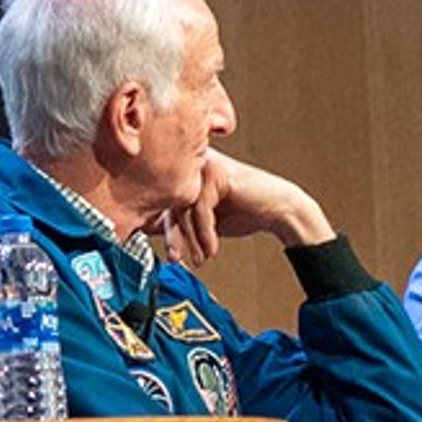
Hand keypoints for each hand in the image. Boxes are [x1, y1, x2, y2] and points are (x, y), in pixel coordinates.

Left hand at [161, 149, 333, 266]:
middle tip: (177, 258)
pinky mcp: (217, 174)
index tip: (166, 252)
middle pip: (169, 204)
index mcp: (187, 170)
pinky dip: (205, 234)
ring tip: (201, 257)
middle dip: (174, 236)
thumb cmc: (241, 212)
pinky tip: (212, 249)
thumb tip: (143, 228)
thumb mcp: (202, 220)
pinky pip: (200, 209)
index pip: (162, 200)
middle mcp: (193, 163)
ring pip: (183, 208)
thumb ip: (177, 220)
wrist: (278, 210)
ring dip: (192, 239)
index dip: (161, 228)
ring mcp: (205, 164)